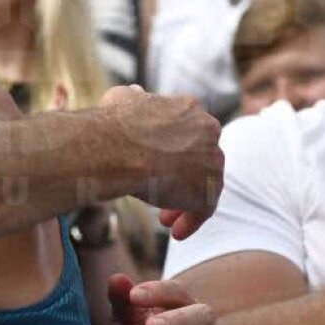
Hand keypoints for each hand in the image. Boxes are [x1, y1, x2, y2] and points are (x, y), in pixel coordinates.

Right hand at [99, 85, 223, 238]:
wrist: (114, 148)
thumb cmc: (112, 124)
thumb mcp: (121, 97)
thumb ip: (134, 97)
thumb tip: (136, 92)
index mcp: (191, 109)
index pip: (189, 135)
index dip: (171, 154)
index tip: (155, 166)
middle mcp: (209, 131)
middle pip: (200, 161)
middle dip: (180, 179)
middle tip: (162, 197)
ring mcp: (212, 160)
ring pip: (203, 185)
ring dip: (184, 202)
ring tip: (164, 220)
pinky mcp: (208, 189)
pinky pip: (204, 209)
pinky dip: (191, 221)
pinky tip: (176, 233)